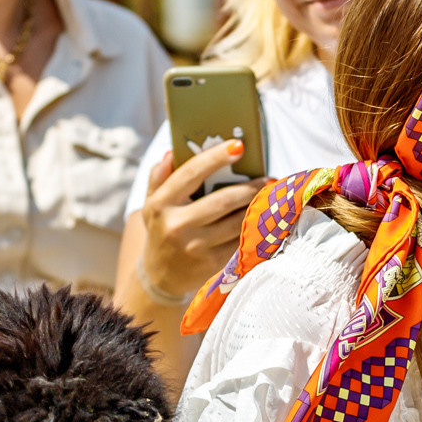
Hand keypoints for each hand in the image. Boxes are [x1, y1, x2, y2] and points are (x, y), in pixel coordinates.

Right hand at [137, 142, 266, 304]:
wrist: (160, 275)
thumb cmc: (161, 229)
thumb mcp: (152, 203)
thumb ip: (159, 177)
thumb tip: (172, 154)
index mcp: (161, 204)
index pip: (191, 173)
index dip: (216, 157)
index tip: (238, 146)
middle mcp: (177, 226)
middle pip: (223, 200)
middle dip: (250, 187)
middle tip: (268, 178)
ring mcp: (196, 247)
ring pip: (237, 222)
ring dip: (258, 207)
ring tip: (270, 196)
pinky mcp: (212, 263)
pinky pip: (239, 240)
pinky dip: (254, 228)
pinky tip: (262, 218)